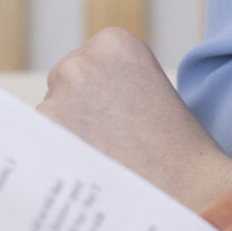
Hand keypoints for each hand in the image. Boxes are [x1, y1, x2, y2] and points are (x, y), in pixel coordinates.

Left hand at [38, 28, 231, 212]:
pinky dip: (59, 159)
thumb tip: (77, 105)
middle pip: (65, 85)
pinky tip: (88, 172)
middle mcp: (82, 60)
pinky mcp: (46, 132)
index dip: (102, 96)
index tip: (120, 118)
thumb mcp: (152, 90)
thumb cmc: (179, 147)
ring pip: (51, 116)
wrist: (190, 188)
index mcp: (115, 43)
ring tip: (104, 161)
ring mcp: (59, 94)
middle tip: (110, 142)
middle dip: (79, 111)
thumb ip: (114, 83)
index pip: (88, 64)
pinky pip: (41, 144)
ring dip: (68, 136)